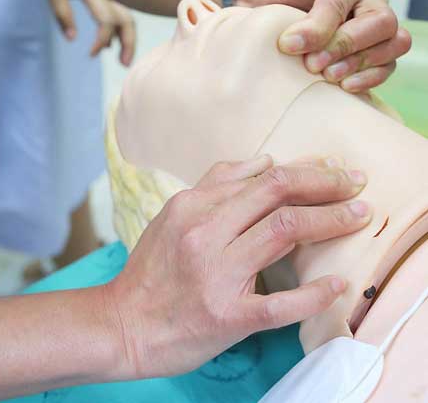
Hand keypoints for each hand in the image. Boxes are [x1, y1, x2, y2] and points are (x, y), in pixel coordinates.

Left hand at [41, 0, 135, 65]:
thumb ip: (61, 12)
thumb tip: (73, 39)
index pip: (105, 21)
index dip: (101, 41)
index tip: (91, 54)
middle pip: (126, 21)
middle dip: (128, 44)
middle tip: (123, 65)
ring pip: (129, 18)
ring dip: (129, 40)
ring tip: (125, 59)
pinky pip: (124, 13)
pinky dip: (123, 30)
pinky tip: (115, 43)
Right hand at [107, 155, 371, 378]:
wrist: (124, 323)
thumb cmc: (151, 270)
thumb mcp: (174, 215)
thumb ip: (216, 184)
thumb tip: (263, 160)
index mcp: (191, 206)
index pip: (261, 179)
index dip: (305, 172)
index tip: (334, 172)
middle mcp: (203, 233)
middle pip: (276, 195)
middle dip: (325, 185)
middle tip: (357, 183)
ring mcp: (216, 275)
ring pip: (283, 234)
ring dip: (329, 222)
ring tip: (359, 216)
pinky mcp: (227, 317)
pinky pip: (280, 303)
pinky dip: (314, 293)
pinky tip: (338, 285)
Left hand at [243, 0, 410, 92]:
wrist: (276, 5)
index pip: (342, 2)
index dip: (316, 28)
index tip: (287, 44)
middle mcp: (371, 0)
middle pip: (380, 23)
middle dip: (344, 47)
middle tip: (311, 65)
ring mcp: (375, 27)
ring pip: (392, 45)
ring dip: (361, 65)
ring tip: (328, 77)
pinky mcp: (373, 51)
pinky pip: (387, 66)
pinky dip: (370, 78)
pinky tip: (343, 86)